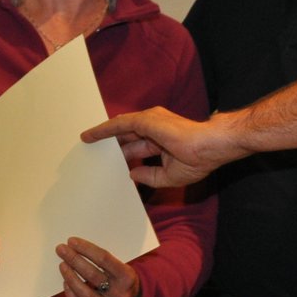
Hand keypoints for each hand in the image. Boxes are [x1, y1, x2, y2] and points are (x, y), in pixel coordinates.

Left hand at [56, 238, 139, 296]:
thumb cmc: (121, 278)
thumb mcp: (121, 266)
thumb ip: (103, 259)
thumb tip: (76, 248)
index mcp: (126, 277)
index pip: (104, 259)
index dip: (86, 249)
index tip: (72, 241)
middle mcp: (119, 293)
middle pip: (92, 275)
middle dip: (74, 260)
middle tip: (62, 250)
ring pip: (85, 294)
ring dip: (71, 277)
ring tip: (62, 265)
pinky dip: (71, 296)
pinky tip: (66, 284)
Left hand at [82, 107, 235, 187]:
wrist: (210, 146)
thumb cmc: (198, 159)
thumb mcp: (169, 176)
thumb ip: (150, 176)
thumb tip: (133, 176)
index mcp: (162, 142)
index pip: (138, 147)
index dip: (125, 154)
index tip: (113, 162)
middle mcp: (154, 128)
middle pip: (126, 136)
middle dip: (111, 144)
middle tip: (93, 152)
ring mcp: (150, 122)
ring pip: (120, 128)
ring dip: (103, 135)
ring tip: (86, 141)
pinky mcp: (145, 120)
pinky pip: (118, 125)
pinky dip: (103, 130)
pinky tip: (90, 136)